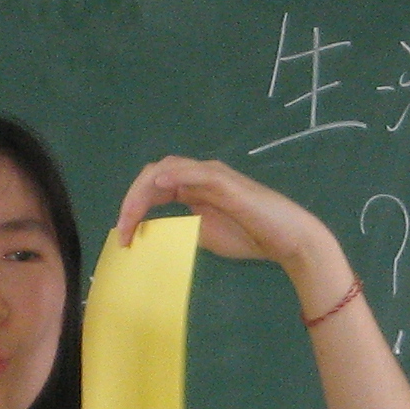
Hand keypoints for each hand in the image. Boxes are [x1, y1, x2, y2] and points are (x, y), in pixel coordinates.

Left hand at [110, 158, 343, 303]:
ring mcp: (213, 176)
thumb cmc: (251, 236)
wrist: (287, 240)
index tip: (123, 237)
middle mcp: (200, 176)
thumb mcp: (204, 236)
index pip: (153, 188)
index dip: (132, 208)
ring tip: (130, 214)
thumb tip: (154, 232)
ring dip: (144, 190)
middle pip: (154, 173)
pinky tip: (160, 185)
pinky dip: (175, 176)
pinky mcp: (227, 182)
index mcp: (193, 188)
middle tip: (121, 229)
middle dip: (132, 199)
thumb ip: (180, 228)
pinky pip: (196, 173)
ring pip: (169, 169)